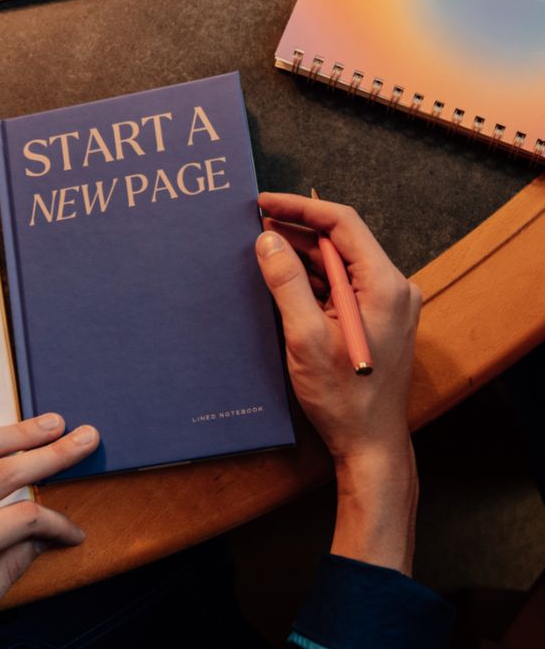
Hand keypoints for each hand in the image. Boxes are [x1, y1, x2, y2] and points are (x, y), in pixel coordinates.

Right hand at [255, 193, 420, 572]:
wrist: (370, 446)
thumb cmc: (342, 399)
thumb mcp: (305, 337)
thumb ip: (286, 282)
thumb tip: (267, 239)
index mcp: (384, 284)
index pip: (343, 223)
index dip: (301, 207)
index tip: (265, 202)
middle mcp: (393, 288)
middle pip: (341, 242)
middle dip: (297, 231)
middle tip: (254, 225)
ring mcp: (387, 305)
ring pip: (339, 264)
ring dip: (302, 255)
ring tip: (261, 248)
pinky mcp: (376, 320)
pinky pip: (342, 286)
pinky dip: (311, 280)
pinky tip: (281, 279)